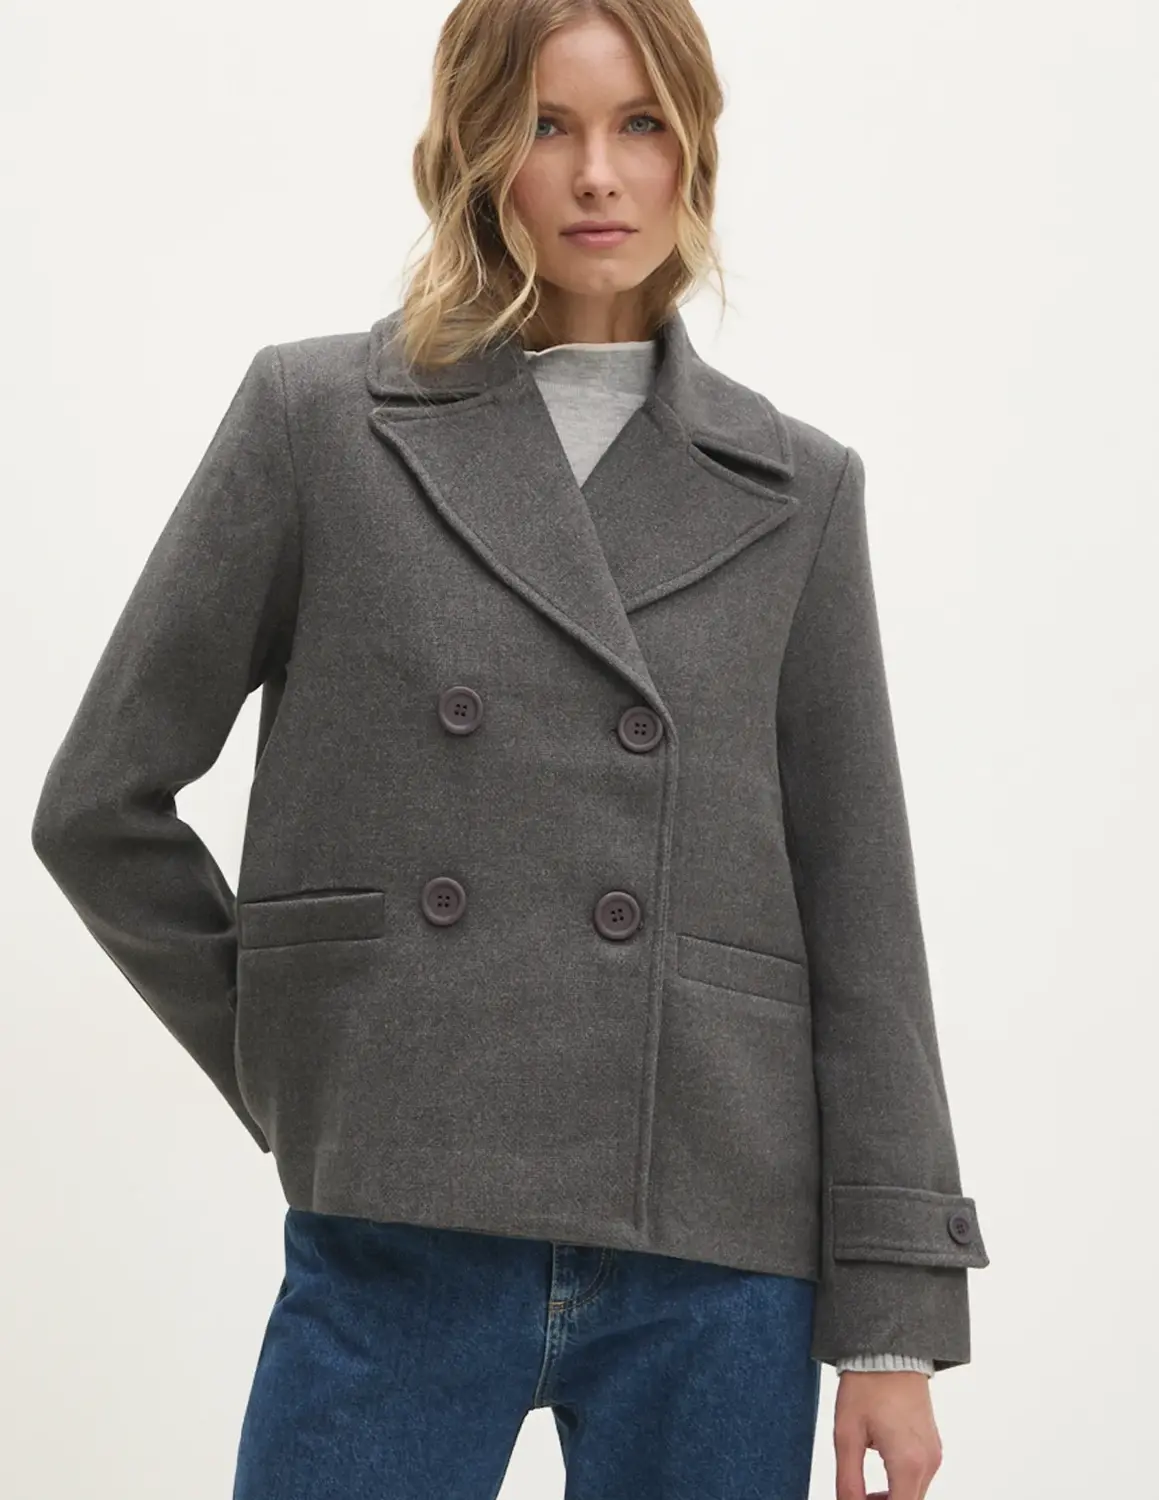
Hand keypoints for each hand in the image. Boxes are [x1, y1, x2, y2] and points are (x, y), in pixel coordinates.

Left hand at [833, 1370, 941, 1499]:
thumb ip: (848, 1481)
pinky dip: (900, 1486)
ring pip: (914, 1495)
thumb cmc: (867, 1385)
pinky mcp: (932, 1446)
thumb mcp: (846, 1434)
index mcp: (908, 1463)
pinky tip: (876, 1476)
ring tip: (861, 1491)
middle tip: (854, 1497)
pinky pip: (918, 1478)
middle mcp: (928, 1463)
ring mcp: (934, 1454)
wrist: (889, 1350)